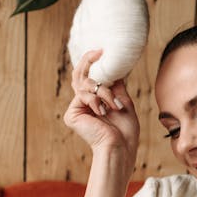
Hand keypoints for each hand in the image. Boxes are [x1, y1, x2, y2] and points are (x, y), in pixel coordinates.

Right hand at [64, 50, 139, 165]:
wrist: (120, 146)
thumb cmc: (125, 130)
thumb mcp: (123, 102)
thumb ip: (116, 86)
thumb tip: (116, 68)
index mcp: (95, 100)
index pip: (89, 77)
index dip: (92, 62)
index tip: (102, 50)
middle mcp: (84, 103)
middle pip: (79, 75)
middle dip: (88, 61)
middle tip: (99, 52)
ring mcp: (77, 108)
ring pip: (86, 84)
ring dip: (104, 92)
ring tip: (115, 105)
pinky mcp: (72, 114)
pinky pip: (83, 95)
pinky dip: (97, 100)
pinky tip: (103, 111)